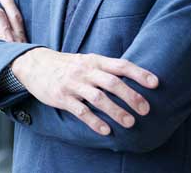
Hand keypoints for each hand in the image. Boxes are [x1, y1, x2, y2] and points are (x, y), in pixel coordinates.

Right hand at [11, 48, 158, 134]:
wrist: (35, 65)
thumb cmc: (67, 65)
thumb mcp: (86, 60)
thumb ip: (106, 68)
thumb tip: (133, 78)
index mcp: (94, 61)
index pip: (121, 65)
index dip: (139, 73)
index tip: (155, 84)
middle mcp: (85, 71)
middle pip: (112, 83)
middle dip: (131, 96)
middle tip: (146, 109)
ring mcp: (73, 84)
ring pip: (98, 98)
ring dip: (116, 111)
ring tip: (130, 123)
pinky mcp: (61, 97)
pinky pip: (80, 110)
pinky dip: (94, 121)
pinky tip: (106, 131)